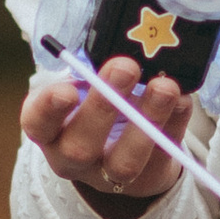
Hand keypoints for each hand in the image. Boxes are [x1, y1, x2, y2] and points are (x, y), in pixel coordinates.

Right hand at [22, 57, 198, 216]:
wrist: (121, 145)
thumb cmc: (95, 101)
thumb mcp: (84, 84)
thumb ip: (92, 66)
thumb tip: (120, 40)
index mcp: (48, 129)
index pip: (37, 122)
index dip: (49, 109)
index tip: (66, 90)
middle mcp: (72, 156)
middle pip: (80, 145)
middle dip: (103, 106)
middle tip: (124, 67)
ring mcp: (110, 174)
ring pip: (125, 162)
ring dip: (147, 121)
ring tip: (165, 87)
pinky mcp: (148, 178)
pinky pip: (163, 154)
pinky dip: (175, 123)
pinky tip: (182, 98)